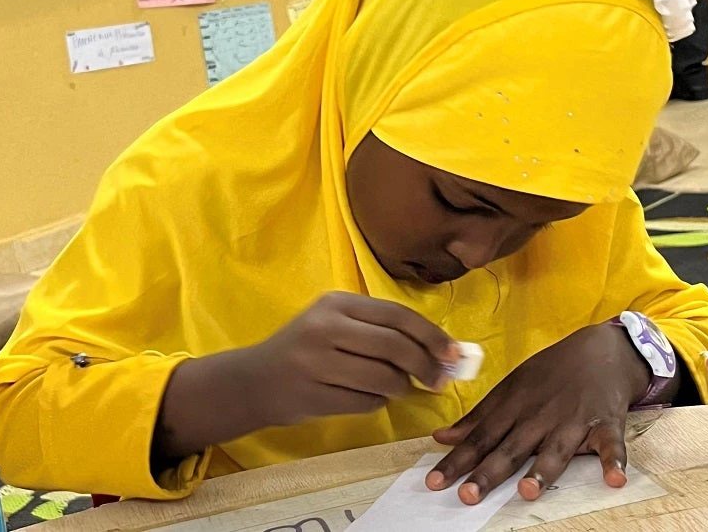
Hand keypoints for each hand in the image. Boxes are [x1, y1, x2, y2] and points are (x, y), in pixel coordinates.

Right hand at [249, 292, 456, 426]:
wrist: (254, 381)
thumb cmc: (305, 348)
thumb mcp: (336, 323)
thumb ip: (382, 330)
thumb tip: (442, 351)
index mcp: (336, 303)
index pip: (397, 315)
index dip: (432, 335)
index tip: (454, 353)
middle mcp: (325, 327)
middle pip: (394, 346)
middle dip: (425, 366)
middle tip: (439, 381)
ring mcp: (316, 363)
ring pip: (384, 379)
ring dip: (401, 388)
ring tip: (395, 387)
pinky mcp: (314, 395)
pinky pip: (367, 403)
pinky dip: (378, 403)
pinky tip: (367, 396)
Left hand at [425, 323, 650, 504]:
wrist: (599, 350)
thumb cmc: (550, 372)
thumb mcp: (510, 387)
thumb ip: (478, 417)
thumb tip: (441, 437)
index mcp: (513, 405)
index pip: (480, 437)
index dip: (458, 460)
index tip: (435, 482)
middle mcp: (538, 415)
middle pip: (510, 448)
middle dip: (489, 472)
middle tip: (467, 496)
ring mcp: (572, 419)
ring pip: (555, 450)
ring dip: (542, 470)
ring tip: (528, 491)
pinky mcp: (606, 423)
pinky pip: (610, 445)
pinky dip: (614, 461)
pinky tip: (613, 478)